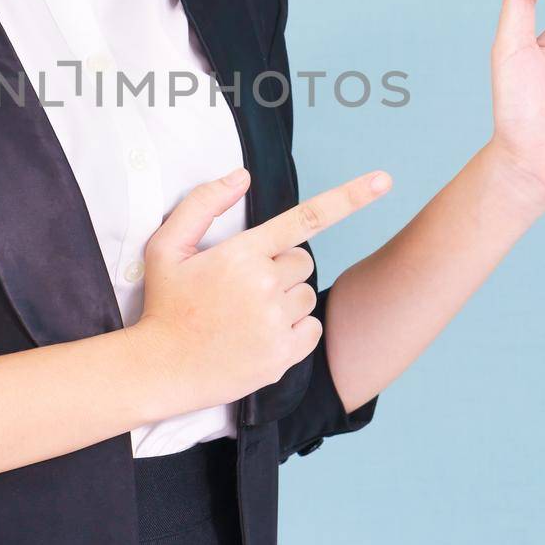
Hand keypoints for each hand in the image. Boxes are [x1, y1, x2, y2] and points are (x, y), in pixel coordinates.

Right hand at [129, 164, 392, 411]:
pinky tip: (260, 334)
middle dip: (281, 268)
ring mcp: (275, 322)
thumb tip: (242, 176)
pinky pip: (312, 328)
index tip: (383, 180)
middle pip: (302, 261)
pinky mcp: (282, 355)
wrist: (161, 368)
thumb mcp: (166, 246)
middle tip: (242, 287)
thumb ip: (202, 204)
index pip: (305, 217)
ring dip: (286, 300)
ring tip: (246, 314)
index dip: (349, 197)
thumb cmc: (164, 304)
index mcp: (240, 253)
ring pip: (307, 295)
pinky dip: (295, 329)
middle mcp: (263, 285)